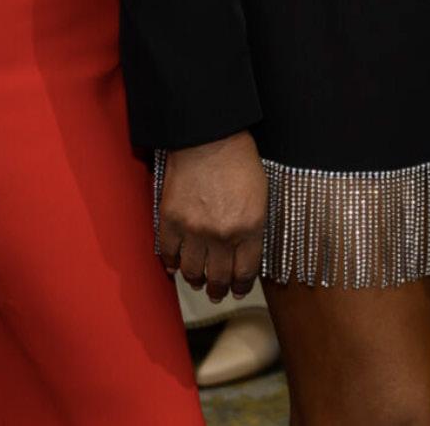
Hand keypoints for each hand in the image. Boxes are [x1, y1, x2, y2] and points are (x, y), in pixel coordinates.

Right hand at [159, 131, 266, 303]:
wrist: (209, 138)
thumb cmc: (239, 161)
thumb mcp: (261, 196)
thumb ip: (254, 228)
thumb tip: (245, 255)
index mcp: (250, 228)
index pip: (246, 272)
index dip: (242, 285)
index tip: (238, 289)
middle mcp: (222, 235)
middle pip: (219, 277)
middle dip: (219, 289)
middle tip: (218, 291)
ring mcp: (194, 230)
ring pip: (192, 272)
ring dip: (196, 279)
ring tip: (198, 279)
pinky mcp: (170, 221)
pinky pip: (168, 254)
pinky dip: (171, 263)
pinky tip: (176, 265)